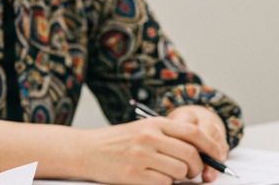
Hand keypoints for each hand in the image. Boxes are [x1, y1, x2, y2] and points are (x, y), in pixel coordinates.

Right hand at [82, 112, 227, 184]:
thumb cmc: (115, 142)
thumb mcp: (141, 129)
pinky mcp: (134, 175)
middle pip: (191, 155)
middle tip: (192, 172)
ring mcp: (141, 156)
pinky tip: (151, 178)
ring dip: (178, 177)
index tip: (217, 155)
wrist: (84, 151)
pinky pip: (164, 184)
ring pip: (180, 172)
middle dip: (197, 168)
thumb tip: (202, 151)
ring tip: (164, 172)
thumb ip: (168, 136)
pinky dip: (163, 184)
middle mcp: (148, 137)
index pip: (193, 132)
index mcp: (153, 123)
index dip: (211, 145)